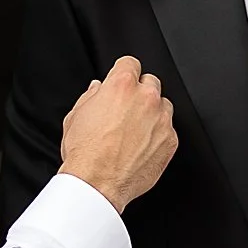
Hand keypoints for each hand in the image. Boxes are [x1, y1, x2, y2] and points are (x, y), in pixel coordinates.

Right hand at [59, 57, 176, 212]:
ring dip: (152, 113)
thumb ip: (91, 97)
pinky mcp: (171, 140)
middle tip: (126, 111)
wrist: (97, 184)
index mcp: (121, 85)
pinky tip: (141, 147)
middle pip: (150, 82)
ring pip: (163, 105)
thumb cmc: (85, 154)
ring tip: (134, 132)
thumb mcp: (76, 116)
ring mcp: (162, 119)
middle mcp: (146, 98)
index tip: (122, 82)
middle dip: (139, 93)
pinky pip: (169, 130)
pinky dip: (158, 136)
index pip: (130, 63)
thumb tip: (98, 90)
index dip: (124, 72)